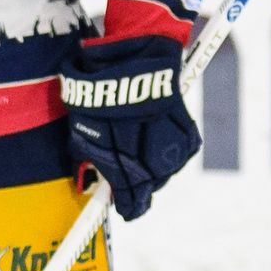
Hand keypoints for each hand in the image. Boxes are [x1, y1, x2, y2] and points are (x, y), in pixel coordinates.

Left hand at [62, 35, 199, 220]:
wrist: (134, 61)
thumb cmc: (99, 93)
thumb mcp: (82, 129)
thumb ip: (91, 159)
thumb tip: (93, 179)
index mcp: (124, 167)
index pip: (130, 200)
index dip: (127, 206)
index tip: (126, 209)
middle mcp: (152, 165)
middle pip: (149, 188)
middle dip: (139, 186)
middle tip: (131, 182)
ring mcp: (173, 151)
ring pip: (165, 172)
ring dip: (154, 168)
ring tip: (143, 154)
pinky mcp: (188, 136)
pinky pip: (179, 154)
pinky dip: (169, 151)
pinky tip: (158, 141)